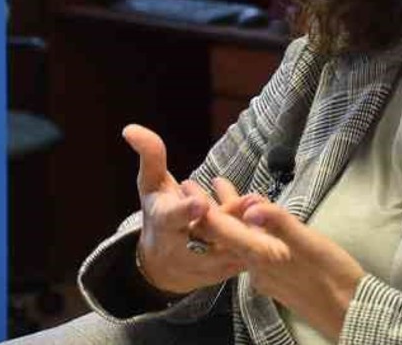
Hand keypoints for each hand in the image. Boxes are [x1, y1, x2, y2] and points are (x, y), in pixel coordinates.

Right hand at [123, 124, 251, 294]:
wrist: (162, 262)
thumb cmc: (158, 212)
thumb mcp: (151, 184)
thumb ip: (150, 156)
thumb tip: (130, 128)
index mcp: (163, 223)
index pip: (172, 218)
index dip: (186, 211)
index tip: (199, 203)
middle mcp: (181, 248)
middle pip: (207, 236)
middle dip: (228, 220)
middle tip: (251, 201)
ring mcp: (202, 265)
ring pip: (229, 248)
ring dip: (249, 230)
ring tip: (264, 206)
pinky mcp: (222, 273)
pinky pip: (241, 257)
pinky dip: (256, 240)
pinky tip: (270, 220)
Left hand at [198, 182, 365, 341]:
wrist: (348, 311)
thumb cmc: (333, 274)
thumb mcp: (310, 243)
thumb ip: (279, 224)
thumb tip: (249, 206)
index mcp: (261, 254)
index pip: (222, 230)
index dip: (204, 208)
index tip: (188, 188)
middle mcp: (256, 268)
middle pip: (226, 236)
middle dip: (214, 210)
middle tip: (204, 185)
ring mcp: (264, 277)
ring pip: (239, 244)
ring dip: (230, 221)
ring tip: (226, 196)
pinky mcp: (275, 282)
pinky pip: (253, 254)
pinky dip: (247, 235)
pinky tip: (253, 226)